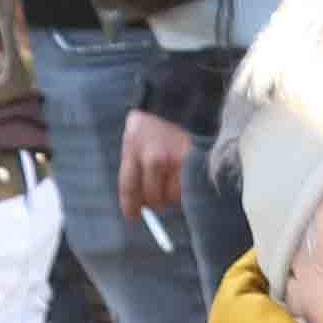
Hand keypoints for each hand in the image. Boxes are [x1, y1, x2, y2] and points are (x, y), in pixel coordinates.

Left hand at [119, 107, 193, 222]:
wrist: (177, 104)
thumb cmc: (152, 128)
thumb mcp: (134, 142)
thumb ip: (134, 170)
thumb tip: (140, 204)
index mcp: (134, 150)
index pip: (129, 187)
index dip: (130, 206)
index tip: (133, 218)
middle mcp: (154, 157)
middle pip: (152, 197)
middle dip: (153, 203)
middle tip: (155, 201)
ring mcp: (176, 161)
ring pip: (171, 196)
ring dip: (170, 196)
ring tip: (170, 179)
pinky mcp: (194, 162)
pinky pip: (187, 189)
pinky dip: (185, 189)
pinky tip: (183, 176)